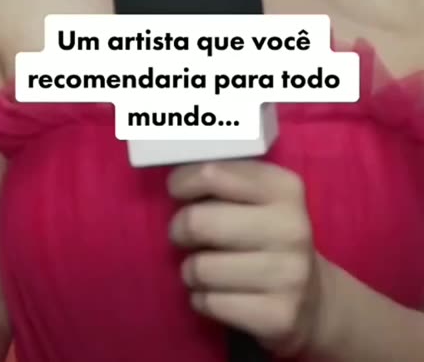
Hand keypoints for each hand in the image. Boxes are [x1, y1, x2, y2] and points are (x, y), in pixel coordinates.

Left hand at [167, 160, 329, 357]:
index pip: (213, 174)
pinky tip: (216, 294)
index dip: (183, 182)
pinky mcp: (278, 316)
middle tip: (183, 234)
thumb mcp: (259, 197)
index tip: (178, 191)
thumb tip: (176, 178)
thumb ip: (224, 181)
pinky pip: (209, 303)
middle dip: (179, 229)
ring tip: (204, 268)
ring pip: (200, 268)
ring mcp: (288, 274)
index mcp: (284, 188)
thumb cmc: (269, 236)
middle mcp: (291, 228)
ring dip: (190, 270)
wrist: (313, 299)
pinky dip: (201, 299)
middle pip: (198, 222)